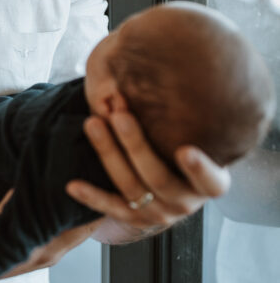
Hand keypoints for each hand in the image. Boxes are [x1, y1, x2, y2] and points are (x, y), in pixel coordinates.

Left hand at [66, 111, 230, 242]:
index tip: (185, 150)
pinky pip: (110, 207)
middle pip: (159, 178)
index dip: (199, 169)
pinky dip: (91, 196)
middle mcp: (187, 201)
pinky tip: (72, 185)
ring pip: (131, 188)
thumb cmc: (186, 142)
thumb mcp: (197, 133)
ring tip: (93, 124)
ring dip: (109, 154)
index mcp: (210, 182)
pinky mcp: (134, 219)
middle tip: (120, 114)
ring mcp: (160, 213)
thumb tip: (173, 63)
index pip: (211, 181)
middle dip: (136, 144)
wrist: (174, 184)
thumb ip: (188, 115)